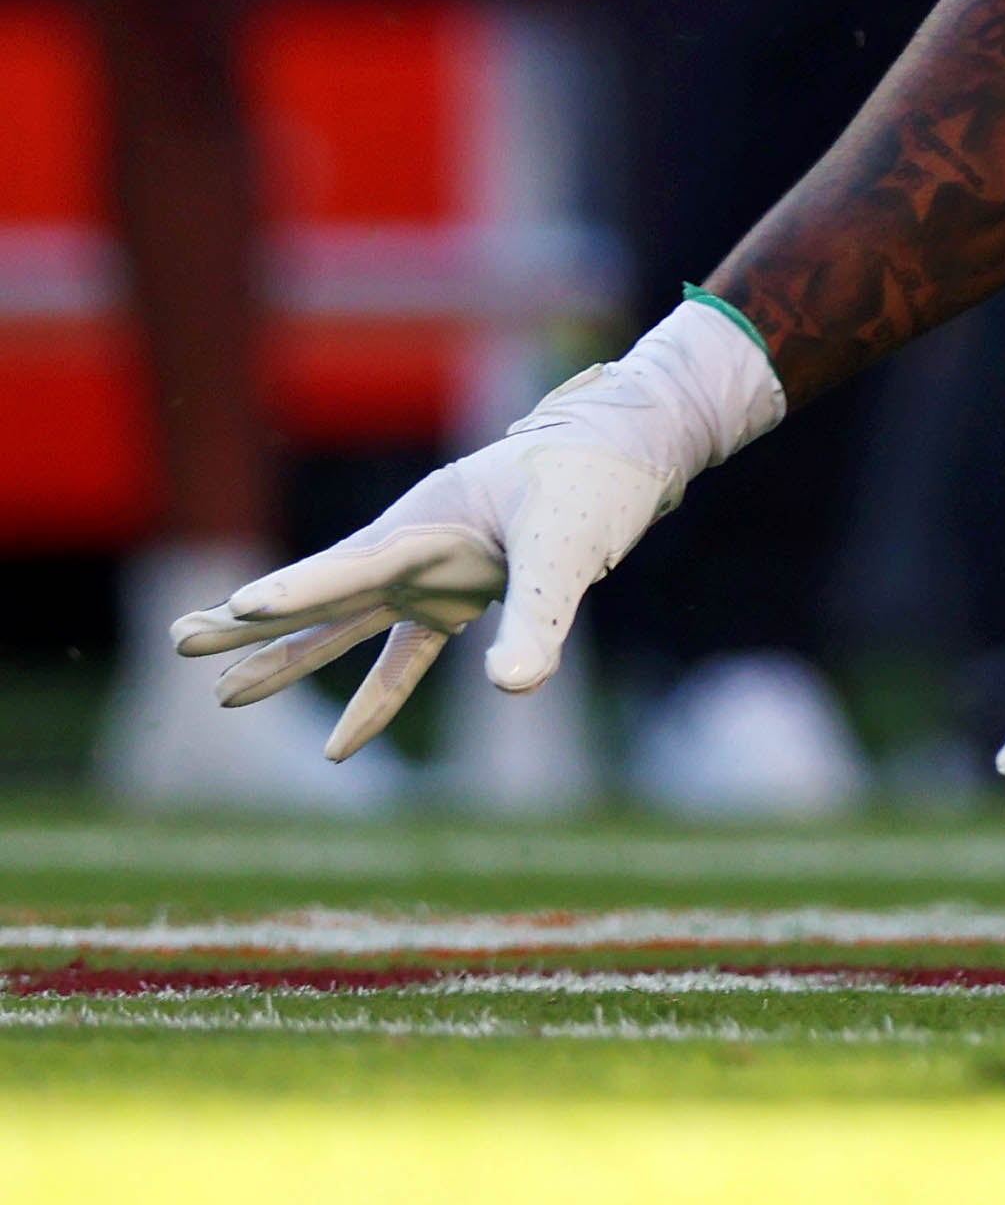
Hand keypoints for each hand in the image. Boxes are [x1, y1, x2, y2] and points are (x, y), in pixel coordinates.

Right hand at [168, 300, 778, 757]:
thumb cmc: (591, 485)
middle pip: (322, 594)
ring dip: (289, 658)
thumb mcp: (571, 549)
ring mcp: (430, 576)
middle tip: (181, 641)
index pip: (352, 566)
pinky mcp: (458, 599)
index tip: (239, 606)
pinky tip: (338, 750)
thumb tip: (511, 688)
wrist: (623, 454)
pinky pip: (405, 658)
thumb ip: (542, 618)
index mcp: (429, 523)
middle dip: (253, 621)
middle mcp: (415, 550)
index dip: (300, 590)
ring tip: (225, 695)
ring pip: (344, 626)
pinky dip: (375, 702)